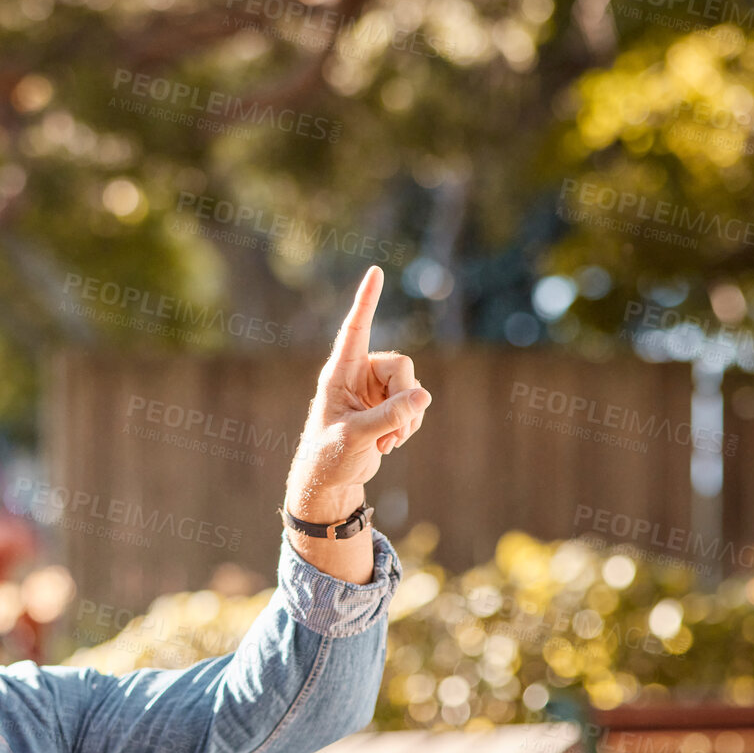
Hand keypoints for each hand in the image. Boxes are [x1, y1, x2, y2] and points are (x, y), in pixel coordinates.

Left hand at [287, 265, 430, 505]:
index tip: (376, 271)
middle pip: (402, 367)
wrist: (330, 481)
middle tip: (391, 432)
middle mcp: (358, 375)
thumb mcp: (357, 436)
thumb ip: (389, 416)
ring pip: (413, 387)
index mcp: (340, 372)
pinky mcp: (387, 406)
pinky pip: (415, 405)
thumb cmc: (329, 456)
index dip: (367, 300)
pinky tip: (389, 443)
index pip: (356, 329)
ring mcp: (375, 390)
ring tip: (385, 442)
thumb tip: (424, 395)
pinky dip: (408, 426)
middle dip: (405, 400)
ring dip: (407, 419)